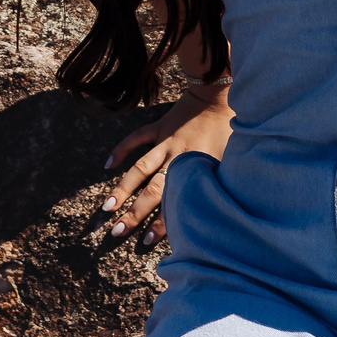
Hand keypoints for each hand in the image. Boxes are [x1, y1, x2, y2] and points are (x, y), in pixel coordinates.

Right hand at [101, 81, 232, 249]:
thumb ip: (217, 183)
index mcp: (194, 168)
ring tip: (107, 207)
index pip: (174, 201)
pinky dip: (122, 149)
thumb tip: (216, 210)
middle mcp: (176, 157)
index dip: (161, 223)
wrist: (219, 95)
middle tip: (116, 231)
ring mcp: (165, 141)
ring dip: (122, 188)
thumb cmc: (229, 130)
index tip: (145, 241)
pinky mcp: (160, 126)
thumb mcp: (229, 161)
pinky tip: (108, 164)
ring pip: (140, 168)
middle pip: (151, 190)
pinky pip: (137, 138)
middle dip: (133, 212)